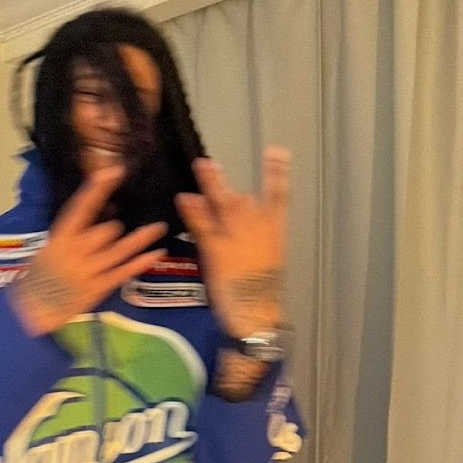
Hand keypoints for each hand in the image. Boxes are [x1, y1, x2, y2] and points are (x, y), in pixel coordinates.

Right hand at [10, 166, 167, 335]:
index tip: (114, 171)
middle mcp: (76, 252)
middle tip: (115, 229)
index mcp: (60, 238)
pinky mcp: (99, 288)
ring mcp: (89, 271)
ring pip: (121, 249)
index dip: (98, 188)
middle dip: (112, 229)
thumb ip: (72, 236)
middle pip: (106, 230)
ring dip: (142, 238)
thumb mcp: (49, 249)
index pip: (81, 207)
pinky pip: (125, 271)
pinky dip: (143, 261)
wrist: (31, 310)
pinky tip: (158, 253)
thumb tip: (100, 219)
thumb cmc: (38, 278)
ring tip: (160, 227)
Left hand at [176, 147, 289, 337]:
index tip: (276, 152)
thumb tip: (250, 228)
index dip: (277, 173)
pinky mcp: (216, 247)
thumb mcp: (268, 262)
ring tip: (201, 166)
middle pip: (242, 198)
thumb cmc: (262, 293)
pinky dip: (193, 210)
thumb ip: (260, 240)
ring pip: (223, 202)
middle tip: (210, 166)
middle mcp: (256, 226)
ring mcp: (235, 235)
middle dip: (225, 188)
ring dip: (211, 184)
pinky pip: (203, 223)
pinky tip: (183, 198)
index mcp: (275, 231)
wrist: (256, 310)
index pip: (279, 195)